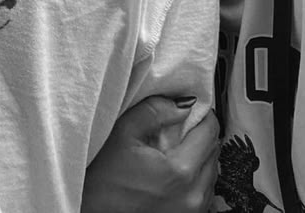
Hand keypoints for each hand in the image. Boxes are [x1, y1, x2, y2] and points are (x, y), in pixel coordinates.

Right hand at [81, 96, 219, 212]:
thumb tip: (184, 103)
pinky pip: (204, 192)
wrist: (90, 211)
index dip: (203, 114)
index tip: (191, 108)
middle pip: (214, 153)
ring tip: (175, 148)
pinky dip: (195, 177)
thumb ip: (155, 111)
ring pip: (211, 173)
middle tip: (180, 125)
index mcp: (180, 171)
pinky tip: (173, 170)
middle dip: (201, 134)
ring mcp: (193, 212)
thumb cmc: (102, 175)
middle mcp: (193, 195)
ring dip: (199, 156)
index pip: (210, 132)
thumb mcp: (123, 132)